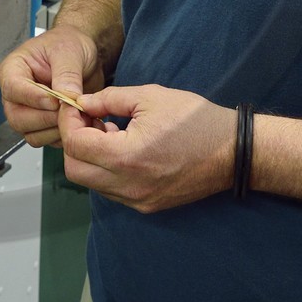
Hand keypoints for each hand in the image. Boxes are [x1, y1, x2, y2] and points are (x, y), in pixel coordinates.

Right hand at [0, 24, 103, 146]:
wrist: (84, 54)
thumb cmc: (68, 44)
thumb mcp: (68, 51)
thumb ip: (66, 74)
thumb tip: (65, 97)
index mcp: (13, 69)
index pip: (12, 89)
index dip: (32, 98)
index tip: (54, 100)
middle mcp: (16, 94)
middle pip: (17, 117)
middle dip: (45, 118)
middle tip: (68, 110)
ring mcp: (28, 111)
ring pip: (31, 133)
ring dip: (55, 129)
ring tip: (77, 115)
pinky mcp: (42, 124)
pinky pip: (46, 140)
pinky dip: (63, 135)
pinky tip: (79, 121)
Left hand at [61, 85, 232, 212]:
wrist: (232, 151)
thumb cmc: (194, 119)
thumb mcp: (149, 96)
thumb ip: (108, 99)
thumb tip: (81, 103)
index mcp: (126, 157)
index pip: (75, 144)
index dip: (69, 121)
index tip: (75, 106)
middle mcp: (128, 185)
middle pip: (75, 169)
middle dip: (73, 142)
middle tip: (88, 119)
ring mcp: (137, 199)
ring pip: (91, 182)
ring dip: (89, 157)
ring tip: (109, 132)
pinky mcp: (147, 205)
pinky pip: (111, 190)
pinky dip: (106, 170)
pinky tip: (123, 149)